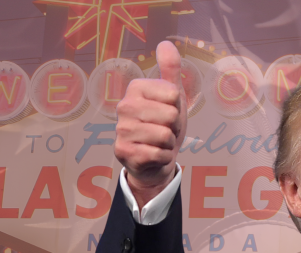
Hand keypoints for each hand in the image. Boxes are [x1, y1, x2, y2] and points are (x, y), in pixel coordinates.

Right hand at [114, 40, 186, 207]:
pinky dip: (163, 157)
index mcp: (136, 88)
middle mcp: (124, 106)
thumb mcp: (173, 97)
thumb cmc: (165, 126)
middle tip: (165, 131)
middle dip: (174, 127)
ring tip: (159, 143)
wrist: (155, 161)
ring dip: (169, 144)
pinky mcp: (123, 151)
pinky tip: (154, 156)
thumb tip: (166, 43)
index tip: (169, 114)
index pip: (174, 94)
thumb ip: (171, 70)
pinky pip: (159, 153)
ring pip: (165, 135)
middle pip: (170, 115)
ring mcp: (121, 129)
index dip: (178, 108)